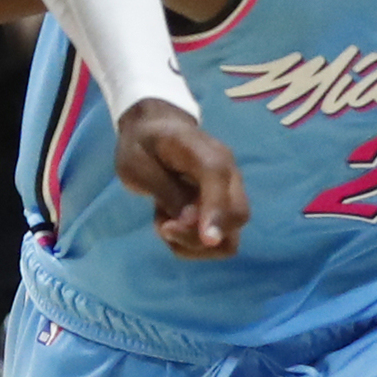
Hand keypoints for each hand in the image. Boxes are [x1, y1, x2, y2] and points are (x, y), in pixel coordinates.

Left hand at [113, 99, 245, 259]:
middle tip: (163, 225)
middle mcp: (228, 173)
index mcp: (205, 152)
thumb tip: (191, 220)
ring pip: (229, 238)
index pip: (219, 179)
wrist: (154, 132)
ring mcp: (228, 194)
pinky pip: (216, 242)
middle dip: (199, 236)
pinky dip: (190, 243)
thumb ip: (166, 192)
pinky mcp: (221, 210)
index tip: (207, 240)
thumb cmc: (143, 145)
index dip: (216, 211)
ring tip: (165, 222)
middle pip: (238, 215)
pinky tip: (171, 222)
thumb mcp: (138, 166)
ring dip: (192, 243)